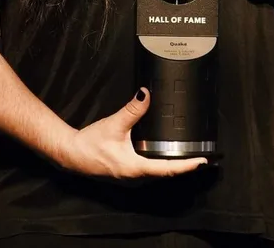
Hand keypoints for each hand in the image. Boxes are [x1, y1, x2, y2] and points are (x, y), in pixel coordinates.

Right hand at [56, 89, 206, 179]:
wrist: (71, 154)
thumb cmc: (90, 143)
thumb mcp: (114, 124)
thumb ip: (132, 110)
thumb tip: (146, 94)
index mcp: (136, 169)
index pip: (168, 169)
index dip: (187, 166)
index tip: (203, 161)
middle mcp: (136, 179)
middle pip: (166, 175)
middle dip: (184, 167)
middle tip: (201, 158)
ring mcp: (131, 180)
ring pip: (158, 176)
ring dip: (172, 168)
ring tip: (188, 158)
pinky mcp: (127, 177)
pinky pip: (149, 174)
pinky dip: (161, 167)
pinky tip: (165, 158)